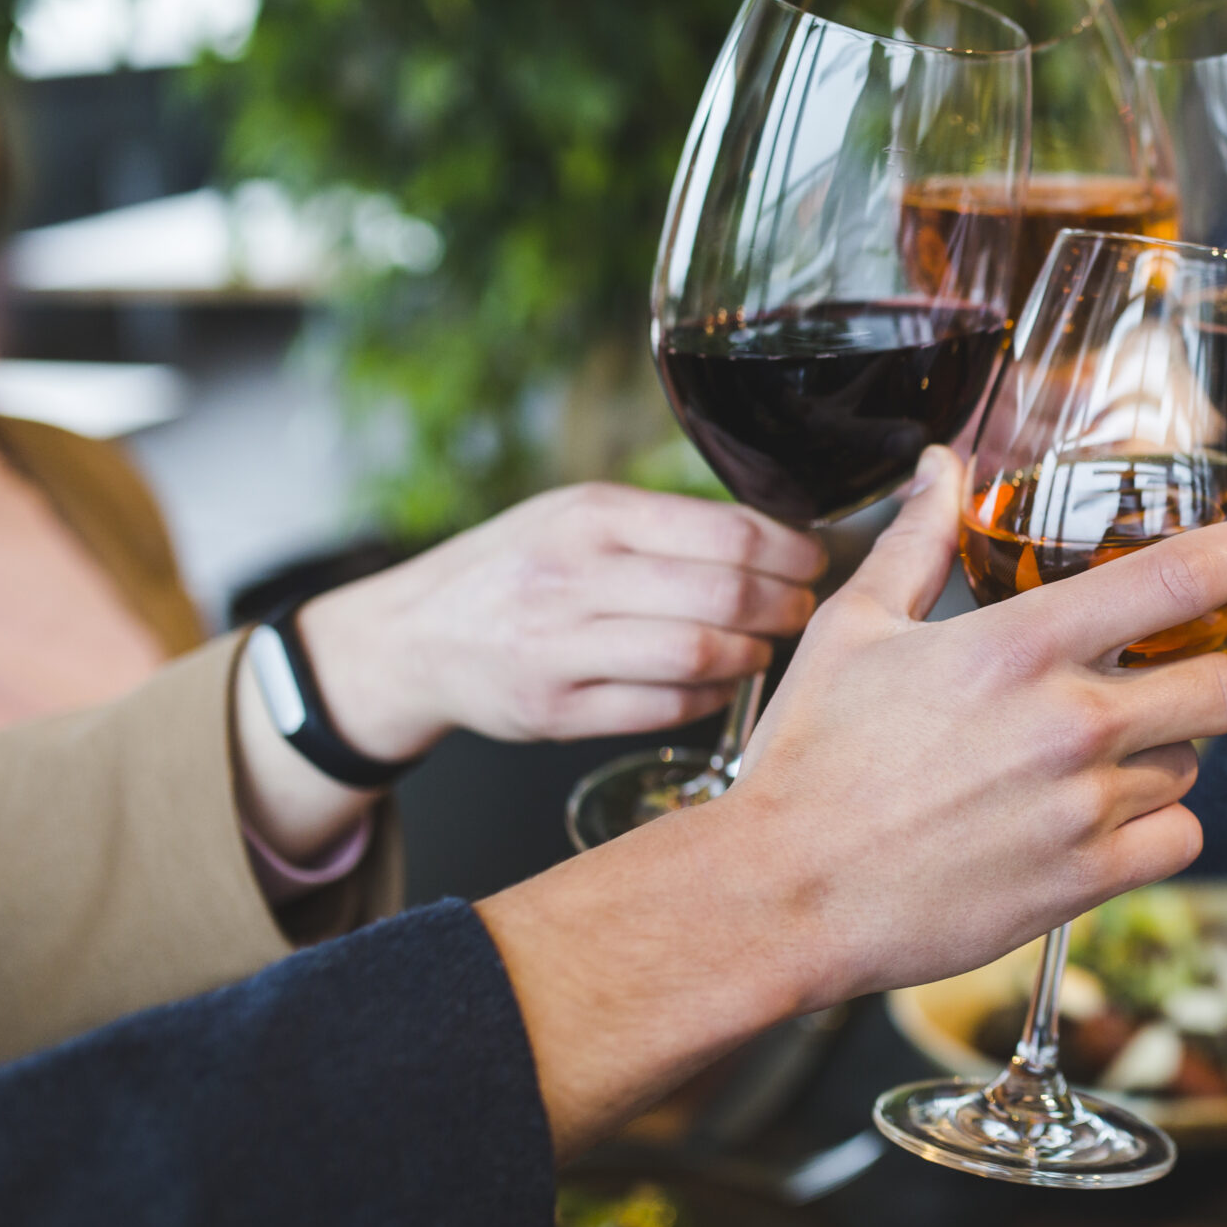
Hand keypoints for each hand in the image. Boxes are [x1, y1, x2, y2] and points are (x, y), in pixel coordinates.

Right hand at [304, 483, 826, 761]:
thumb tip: (774, 536)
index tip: (812, 559)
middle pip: (723, 595)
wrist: (413, 636)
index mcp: (592, 515)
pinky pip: (663, 709)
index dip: (789, 550)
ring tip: (763, 647)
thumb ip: (662, 524)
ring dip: (752, 655)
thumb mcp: (575, 515)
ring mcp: (560, 648)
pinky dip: (709, 698)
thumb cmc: (517, 568)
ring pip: (698, 656)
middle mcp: (574, 577)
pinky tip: (719, 684)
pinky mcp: (554, 711)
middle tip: (801, 610)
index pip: (724, 529)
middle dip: (784, 606)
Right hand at [476, 445, 1226, 1154]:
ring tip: (1080, 765)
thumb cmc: (809, 760)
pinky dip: (1154, 831)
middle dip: (1205, 683)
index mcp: (1021, 644)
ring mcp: (1085, 808)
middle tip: (1153, 690)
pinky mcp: (1084, 882)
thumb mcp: (854, 630)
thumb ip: (916, 540)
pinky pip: (1180, 840)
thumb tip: (939, 464)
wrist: (780, 892)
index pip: (1180, 577)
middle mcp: (1070, 722)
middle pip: (1225, 688)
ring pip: (1194, 766)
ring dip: (1161, 759)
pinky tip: (1093, 824)